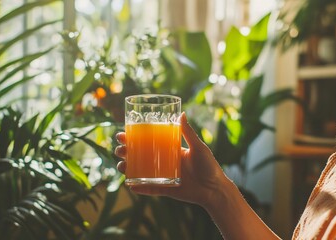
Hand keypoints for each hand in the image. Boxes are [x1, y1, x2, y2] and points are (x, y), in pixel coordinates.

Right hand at [114, 112, 228, 206]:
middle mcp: (164, 162)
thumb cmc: (209, 166)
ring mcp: (163, 176)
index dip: (133, 138)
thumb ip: (188, 132)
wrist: (215, 189)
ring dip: (128, 169)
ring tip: (122, 166)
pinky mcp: (165, 189)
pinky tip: (129, 184)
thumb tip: (181, 113)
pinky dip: (138, 187)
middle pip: (139, 156)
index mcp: (170, 150)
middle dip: (126, 153)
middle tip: (120, 150)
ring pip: (140, 172)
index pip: (148, 141)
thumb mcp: (198, 147)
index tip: (122, 134)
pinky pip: (149, 188)